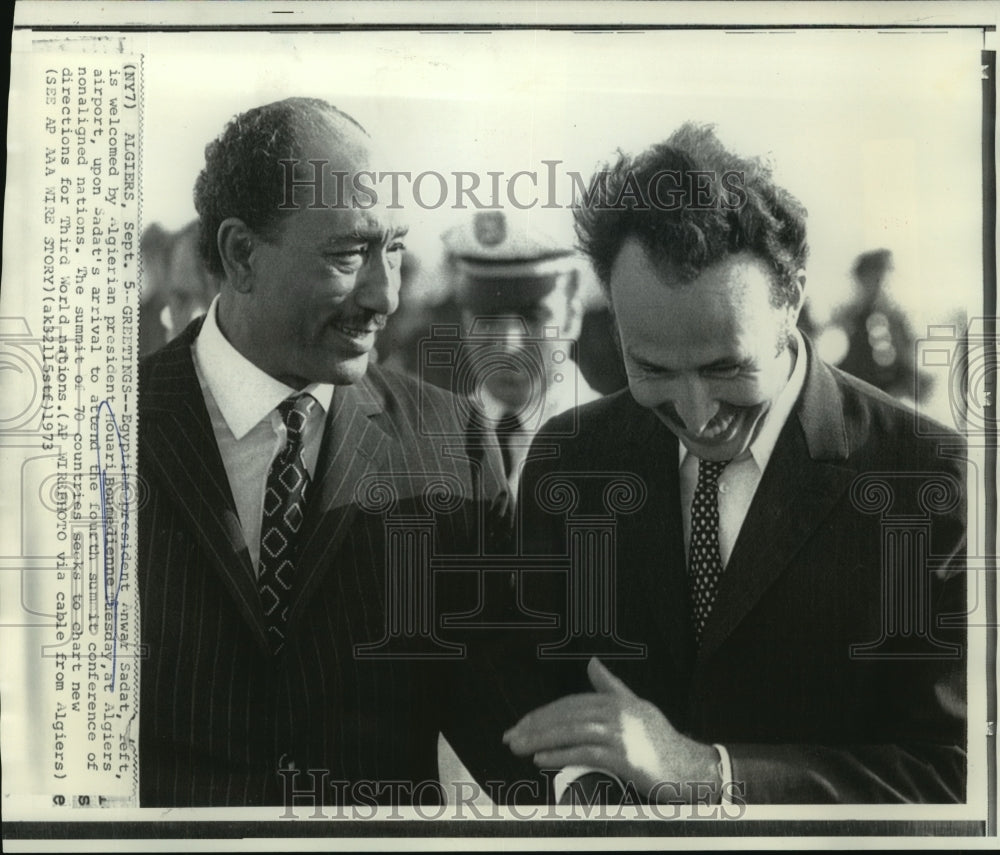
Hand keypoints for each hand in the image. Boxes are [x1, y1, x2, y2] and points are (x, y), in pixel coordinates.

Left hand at [503, 657, 720, 802]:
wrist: (689, 767)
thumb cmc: (660, 740)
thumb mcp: (636, 705)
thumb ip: (611, 685)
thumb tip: (592, 662)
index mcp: (616, 701)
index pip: (570, 704)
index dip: (543, 713)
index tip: (522, 724)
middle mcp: (617, 713)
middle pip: (566, 716)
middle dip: (535, 726)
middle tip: (511, 736)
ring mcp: (620, 734)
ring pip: (571, 733)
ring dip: (540, 740)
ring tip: (518, 747)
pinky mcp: (623, 757)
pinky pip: (584, 754)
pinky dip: (560, 756)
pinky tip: (541, 760)